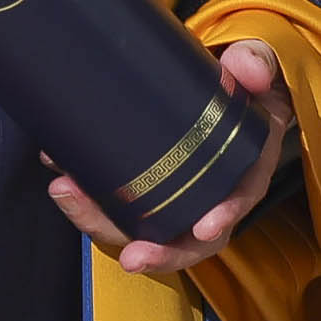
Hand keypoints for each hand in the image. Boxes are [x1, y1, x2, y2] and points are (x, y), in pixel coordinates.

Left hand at [43, 43, 295, 274]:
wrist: (228, 89)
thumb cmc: (245, 88)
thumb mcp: (258, 71)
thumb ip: (256, 64)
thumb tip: (247, 68)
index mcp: (246, 170)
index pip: (239, 201)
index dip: (223, 218)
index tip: (204, 230)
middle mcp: (211, 195)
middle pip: (187, 237)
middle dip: (158, 252)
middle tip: (131, 256)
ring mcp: (174, 196)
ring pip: (143, 228)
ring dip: (103, 222)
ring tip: (69, 195)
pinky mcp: (145, 188)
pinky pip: (118, 206)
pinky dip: (87, 198)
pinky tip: (62, 176)